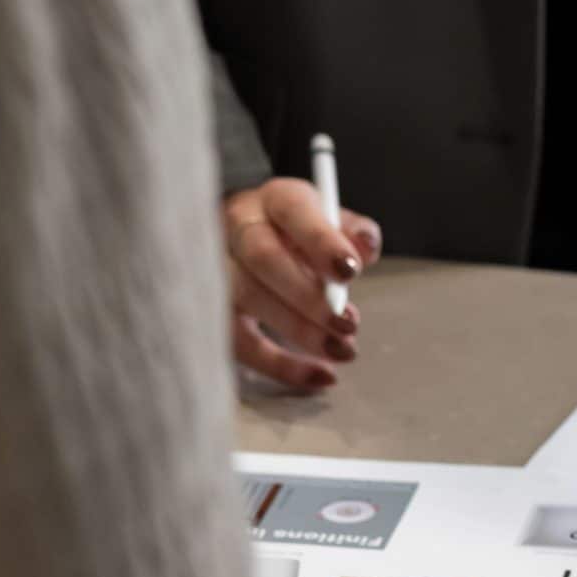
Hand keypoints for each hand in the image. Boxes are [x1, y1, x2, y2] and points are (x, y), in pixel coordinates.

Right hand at [222, 178, 382, 390]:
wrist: (249, 240)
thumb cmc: (297, 236)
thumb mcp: (328, 223)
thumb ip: (352, 233)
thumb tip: (365, 248)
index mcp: (274, 200)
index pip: (294, 212)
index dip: (321, 242)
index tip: (350, 270)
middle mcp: (237, 227)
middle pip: (263, 258)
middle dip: (309, 296)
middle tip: (348, 323)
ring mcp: (216, 267)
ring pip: (248, 298)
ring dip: (300, 331)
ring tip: (342, 350)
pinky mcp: (212, 310)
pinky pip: (239, 342)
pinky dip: (281, 365)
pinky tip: (319, 376)